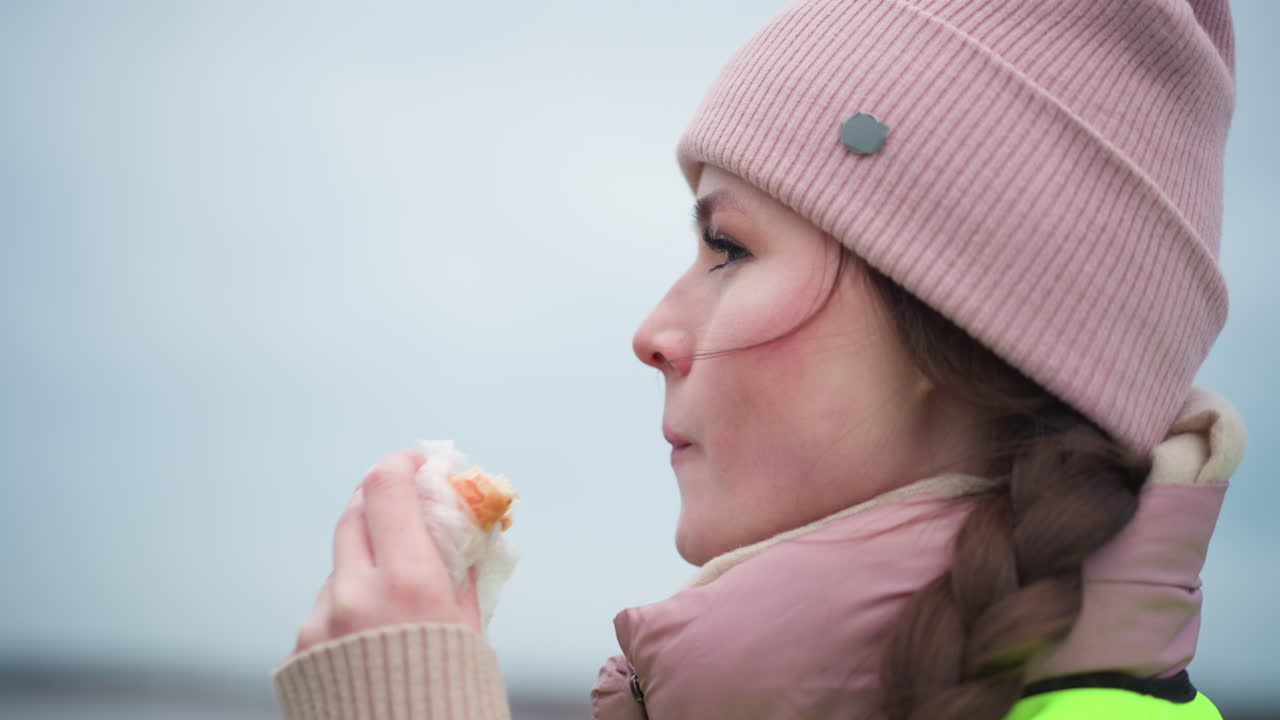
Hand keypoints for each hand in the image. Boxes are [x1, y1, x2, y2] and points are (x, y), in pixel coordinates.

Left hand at [291, 449, 481, 655]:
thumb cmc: (449, 699)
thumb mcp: (470, 628)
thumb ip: (462, 575)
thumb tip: (465, 537)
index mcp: (408, 582)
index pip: (387, 488)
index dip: (400, 465)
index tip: (417, 465)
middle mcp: (355, 593)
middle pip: (355, 513)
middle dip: (380, 502)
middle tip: (405, 508)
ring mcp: (321, 621)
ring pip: (339, 563)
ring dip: (365, 560)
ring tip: (394, 594)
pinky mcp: (300, 648)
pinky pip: (324, 606)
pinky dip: (349, 604)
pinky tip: (369, 631)